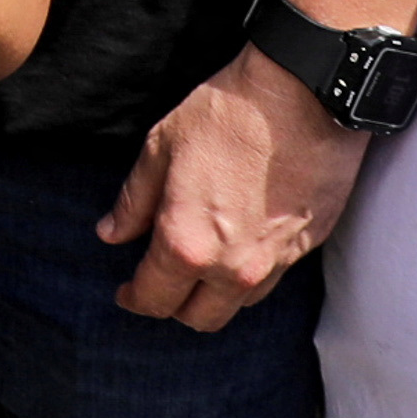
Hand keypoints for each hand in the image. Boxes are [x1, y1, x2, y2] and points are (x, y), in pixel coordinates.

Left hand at [102, 40, 373, 324]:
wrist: (302, 100)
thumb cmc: (225, 117)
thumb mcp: (160, 148)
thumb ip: (133, 202)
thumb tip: (111, 234)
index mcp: (187, 243)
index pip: (154, 298)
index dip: (135, 299)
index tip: (125, 292)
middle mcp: (232, 267)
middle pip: (199, 317)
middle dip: (173, 306)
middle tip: (159, 282)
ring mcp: (274, 263)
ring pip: (236, 306)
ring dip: (213, 295)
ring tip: (196, 267)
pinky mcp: (304, 250)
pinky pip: (269, 283)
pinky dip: (246, 279)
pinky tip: (234, 251)